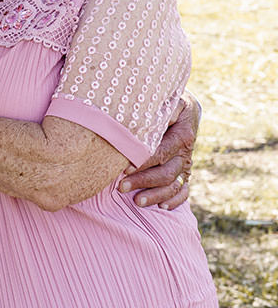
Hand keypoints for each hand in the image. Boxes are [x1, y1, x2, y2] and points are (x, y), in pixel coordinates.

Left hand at [119, 92, 199, 208]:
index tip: (124, 168)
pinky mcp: (185, 171)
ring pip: (174, 185)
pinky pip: (185, 190)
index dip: (143, 163)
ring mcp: (186, 164)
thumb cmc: (169, 101)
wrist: (185, 106)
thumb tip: (149, 114)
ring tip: (137, 201)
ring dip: (156, 195)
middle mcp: (186, 152)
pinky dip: (176, 200)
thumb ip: (162, 108)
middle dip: (144, 181)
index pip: (161, 153)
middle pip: (166, 173)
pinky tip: (163, 207)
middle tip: (122, 187)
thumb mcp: (169, 99)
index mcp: (182, 135)